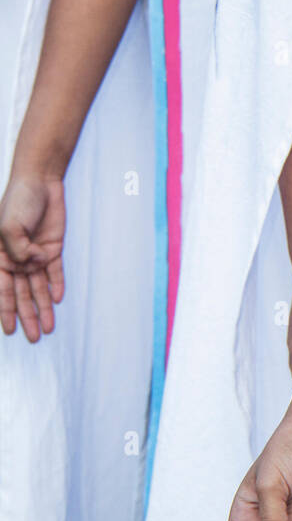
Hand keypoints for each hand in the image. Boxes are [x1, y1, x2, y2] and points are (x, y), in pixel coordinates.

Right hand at [0, 174, 65, 340]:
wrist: (40, 182)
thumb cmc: (18, 201)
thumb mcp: (10, 225)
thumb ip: (19, 249)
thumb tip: (33, 265)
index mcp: (1, 257)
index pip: (2, 290)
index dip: (6, 311)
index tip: (11, 331)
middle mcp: (18, 260)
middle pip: (22, 295)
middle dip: (28, 316)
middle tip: (35, 337)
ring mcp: (36, 255)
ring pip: (39, 287)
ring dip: (44, 307)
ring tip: (48, 328)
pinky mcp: (53, 248)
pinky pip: (55, 272)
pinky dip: (56, 285)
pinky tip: (58, 300)